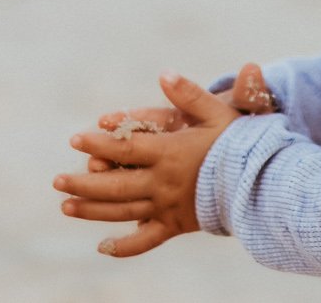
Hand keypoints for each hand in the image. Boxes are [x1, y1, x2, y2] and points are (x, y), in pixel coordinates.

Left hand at [55, 71, 252, 257]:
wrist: (263, 185)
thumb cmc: (241, 144)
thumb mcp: (218, 114)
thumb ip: (190, 94)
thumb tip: (164, 74)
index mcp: (170, 154)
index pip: (125, 150)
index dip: (98, 145)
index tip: (75, 140)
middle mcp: (162, 183)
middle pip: (113, 186)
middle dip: (82, 183)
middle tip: (57, 181)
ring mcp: (167, 208)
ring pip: (121, 212)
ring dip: (91, 210)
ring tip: (66, 206)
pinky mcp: (175, 225)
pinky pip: (145, 240)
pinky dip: (124, 246)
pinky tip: (103, 247)